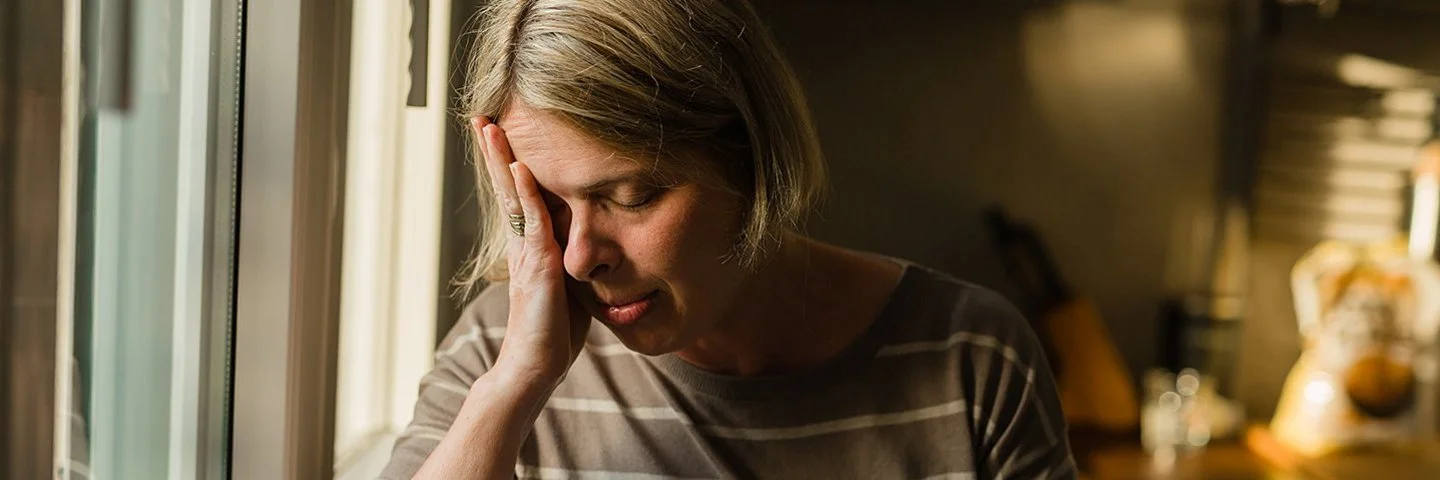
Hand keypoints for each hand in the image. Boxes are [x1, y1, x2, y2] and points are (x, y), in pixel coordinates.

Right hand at [474, 117, 589, 389]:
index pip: (520, 196)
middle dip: (495, 153)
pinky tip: (522, 168)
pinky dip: (526, 194)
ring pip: (512, 197)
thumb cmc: (554, 331)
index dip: (511, 165)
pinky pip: (533, 223)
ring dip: (502, 161)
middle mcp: (523, 244)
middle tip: (481, 118)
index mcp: (530, 247)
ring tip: (490, 128)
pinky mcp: (538, 267)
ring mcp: (527, 253)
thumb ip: (569, 259)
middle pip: (506, 188)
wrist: (536, 366)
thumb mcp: (566, 286)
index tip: (500, 134)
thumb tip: (585, 241)